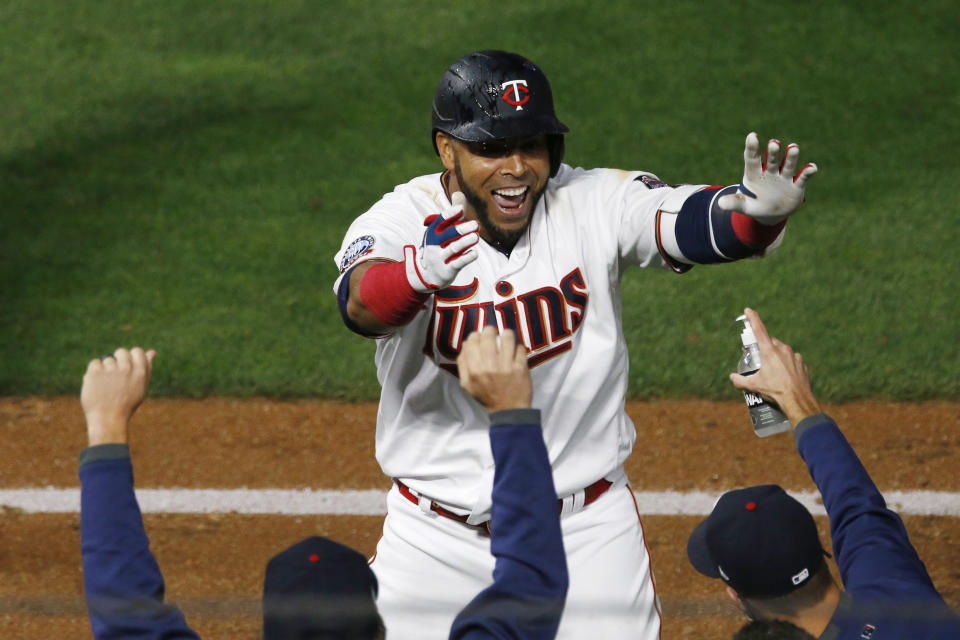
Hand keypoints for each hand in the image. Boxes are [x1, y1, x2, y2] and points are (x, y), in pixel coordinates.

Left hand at [81, 348, 155, 445]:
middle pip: (121, 352)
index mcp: (140, 372)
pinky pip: (94, 363)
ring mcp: (110, 370)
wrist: (108, 419)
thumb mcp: (141, 387)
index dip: (131, 357)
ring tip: (106, 385)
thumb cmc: (127, 404)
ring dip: (106, 369)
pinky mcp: (95, 373)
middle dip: (118, 360)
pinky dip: (94, 371)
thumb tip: (152, 352)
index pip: (137, 351)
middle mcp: (126, 368)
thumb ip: (147, 368)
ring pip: (107, 359)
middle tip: (115, 376)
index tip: (127, 368)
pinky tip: (97, 383)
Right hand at [404, 191, 479, 291]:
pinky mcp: (447, 270)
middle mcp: (435, 244)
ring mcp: (440, 257)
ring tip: (476, 236)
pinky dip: (466, 257)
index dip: (450, 214)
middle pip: (448, 235)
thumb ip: (454, 214)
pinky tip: (474, 253)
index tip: (460, 208)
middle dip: (461, 229)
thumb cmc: (439, 247)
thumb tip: (460, 193)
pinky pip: (457, 263)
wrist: (426, 274)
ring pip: (453, 248)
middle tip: (475, 224)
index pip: (441, 221)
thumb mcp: (442, 231)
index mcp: (433, 231)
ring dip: (464, 242)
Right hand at [457, 327, 531, 411]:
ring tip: (506, 338)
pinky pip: (520, 348)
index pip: (472, 341)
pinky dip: (518, 348)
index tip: (480, 338)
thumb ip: (463, 364)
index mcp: (474, 371)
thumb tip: (466, 344)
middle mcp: (489, 367)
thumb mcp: (467, 384)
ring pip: (507, 337)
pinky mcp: (521, 368)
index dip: (476, 335)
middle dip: (490, 330)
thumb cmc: (487, 396)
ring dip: (507, 335)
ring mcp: (506, 367)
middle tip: (493, 334)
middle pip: (488, 335)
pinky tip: (516, 351)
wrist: (508, 410)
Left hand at [717, 132, 817, 224]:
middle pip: (771, 160)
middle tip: (774, 143)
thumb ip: (734, 203)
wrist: (771, 214)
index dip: (752, 148)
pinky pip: (802, 177)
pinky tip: (812, 167)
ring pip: (787, 164)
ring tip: (793, 148)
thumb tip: (720, 203)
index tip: (752, 136)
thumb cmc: (755, 205)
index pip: (752, 159)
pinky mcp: (796, 186)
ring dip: (790, 157)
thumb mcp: (743, 206)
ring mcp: (784, 177)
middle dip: (773, 152)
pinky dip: (807, 172)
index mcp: (754, 174)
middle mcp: (770, 172)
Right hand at [728, 308, 820, 424]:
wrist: (798, 400)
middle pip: (770, 342)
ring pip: (782, 351)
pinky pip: (792, 360)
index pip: (759, 329)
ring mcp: (794, 356)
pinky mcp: (802, 364)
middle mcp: (782, 350)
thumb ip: (740, 381)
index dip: (752, 318)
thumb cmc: (776, 391)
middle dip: (764, 349)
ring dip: (776, 357)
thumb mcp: (754, 386)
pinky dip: (787, 365)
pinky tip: (784, 376)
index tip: (748, 310)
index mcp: (769, 351)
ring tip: (772, 373)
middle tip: (759, 361)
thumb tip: (732, 377)